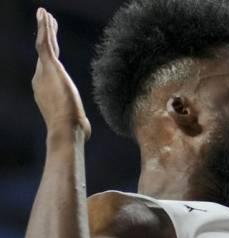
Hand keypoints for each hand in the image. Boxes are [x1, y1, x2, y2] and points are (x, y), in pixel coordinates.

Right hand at [32, 8, 90, 138]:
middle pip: (45, 51)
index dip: (50, 52)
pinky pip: (45, 43)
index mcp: (46, 89)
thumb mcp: (75, 122)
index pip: (48, 66)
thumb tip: (85, 130)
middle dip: (46, 35)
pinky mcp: (50, 67)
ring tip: (44, 13)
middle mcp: (41, 78)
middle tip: (46, 19)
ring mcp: (43, 72)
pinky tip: (45, 16)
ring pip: (44, 44)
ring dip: (44, 27)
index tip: (51, 43)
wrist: (66, 129)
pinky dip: (44, 28)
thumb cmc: (73, 131)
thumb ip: (77, 120)